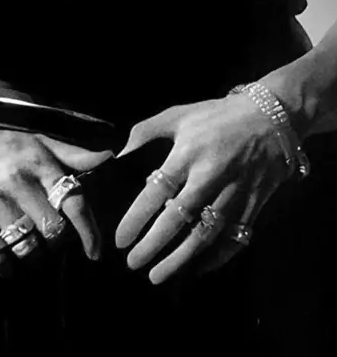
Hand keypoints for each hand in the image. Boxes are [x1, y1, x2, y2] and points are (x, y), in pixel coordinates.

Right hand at [0, 128, 112, 273]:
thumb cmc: (4, 146)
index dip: (89, 231)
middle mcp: (19, 183)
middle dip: (58, 242)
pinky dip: (6, 266)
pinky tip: (9, 262)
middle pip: (53, 230)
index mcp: (40, 165)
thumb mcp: (40, 142)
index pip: (74, 202)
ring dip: (35, 256)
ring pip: (27, 247)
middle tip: (54, 241)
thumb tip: (108, 156)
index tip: (95, 252)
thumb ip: (74, 154)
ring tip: (34, 251)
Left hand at [115, 94, 291, 283]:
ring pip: (206, 235)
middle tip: (133, 264)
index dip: (136, 218)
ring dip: (181, 259)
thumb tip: (119, 156)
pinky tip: (199, 268)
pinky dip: (218, 257)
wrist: (270, 117)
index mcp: (187, 154)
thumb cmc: (216, 116)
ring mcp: (234, 193)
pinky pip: (237, 238)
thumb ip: (145, 132)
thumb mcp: (178, 114)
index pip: (156, 192)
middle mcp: (210, 177)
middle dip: (153, 245)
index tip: (120, 239)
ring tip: (158, 275)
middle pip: (178, 219)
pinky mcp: (254, 204)